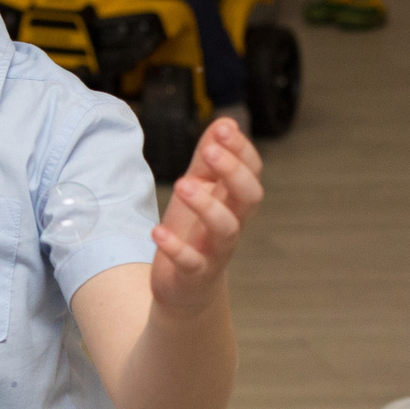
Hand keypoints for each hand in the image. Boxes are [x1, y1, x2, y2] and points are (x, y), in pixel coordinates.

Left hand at [151, 117, 262, 310]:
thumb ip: (208, 160)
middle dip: (233, 172)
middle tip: (210, 151)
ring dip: (206, 205)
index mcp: (234, 199)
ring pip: (226, 228)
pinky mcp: (195, 273)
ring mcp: (216, 250)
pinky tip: (157, 232)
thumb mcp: (198, 190)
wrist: (185, 286)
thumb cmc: (194, 230)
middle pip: (249, 197)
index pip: (251, 171)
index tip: (223, 129)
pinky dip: (176, 248)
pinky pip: (192, 262)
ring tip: (182, 185)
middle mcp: (233, 223)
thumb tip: (224, 122)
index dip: (241, 150)